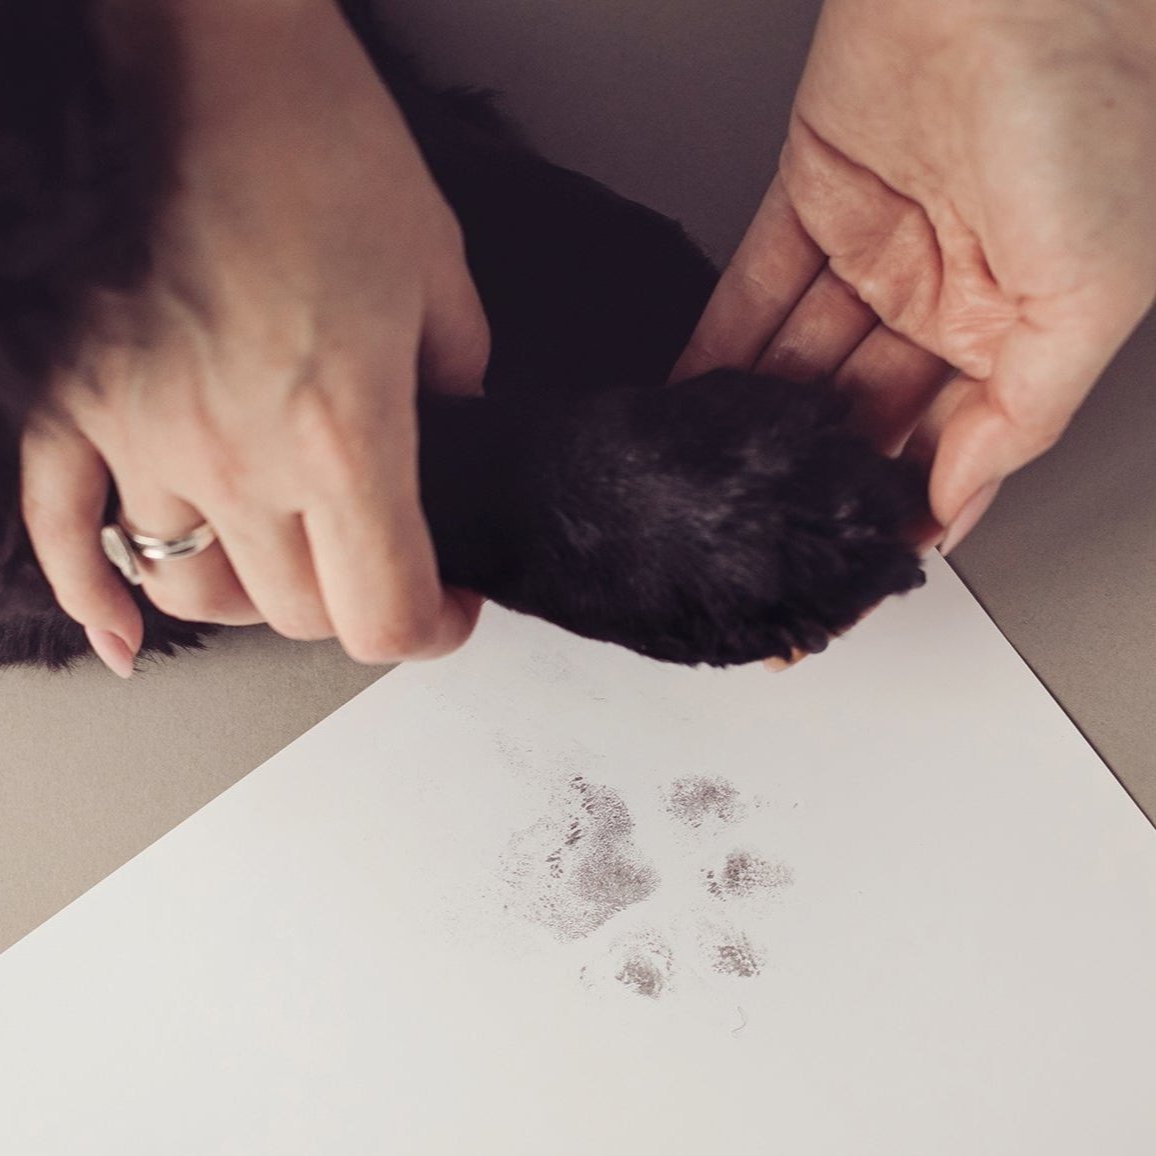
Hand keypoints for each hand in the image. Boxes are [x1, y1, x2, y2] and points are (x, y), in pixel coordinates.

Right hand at [20, 0, 488, 675]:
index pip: (383, 613)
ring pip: (193, 590)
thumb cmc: (326, 150)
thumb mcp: (441, 282)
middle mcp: (234, 455)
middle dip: (354, 602)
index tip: (448, 605)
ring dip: (252, 595)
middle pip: (296, 614)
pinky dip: (91, 594)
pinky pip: (60, 531)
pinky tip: (123, 635)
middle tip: (380, 563)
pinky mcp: (72, 399)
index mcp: (343, 434)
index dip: (432, 629)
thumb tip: (451, 449)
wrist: (211, 62)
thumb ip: (459, 393)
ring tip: (286, 561)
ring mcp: (138, 434)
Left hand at [675, 0, 1155, 553]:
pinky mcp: (812, 198)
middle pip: (864, 407)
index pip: (946, 442)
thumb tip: (960, 497)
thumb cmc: (1093, 107)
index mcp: (1019, 325)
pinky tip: (692, 403)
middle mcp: (946, 294)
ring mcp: (875, 247)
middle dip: (816, 467)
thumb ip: (1024, 410)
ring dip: (758, 418)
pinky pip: (755, 290)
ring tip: (713, 476)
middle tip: (765, 523)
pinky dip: (719, 347)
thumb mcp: (1093, 295)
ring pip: (802, 356)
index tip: (850, 555)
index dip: (898, 501)